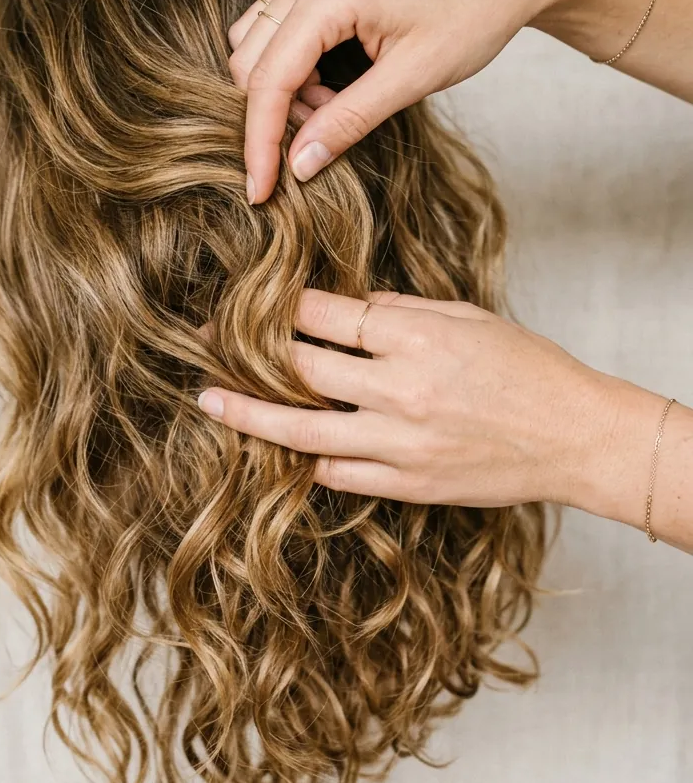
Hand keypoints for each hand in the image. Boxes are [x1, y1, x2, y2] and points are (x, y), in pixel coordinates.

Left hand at [196, 287, 625, 508]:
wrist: (575, 437)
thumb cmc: (528, 368)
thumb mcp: (466, 318)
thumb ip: (401, 312)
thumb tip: (346, 308)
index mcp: (416, 339)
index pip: (326, 315)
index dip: (283, 305)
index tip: (254, 298)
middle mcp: (400, 391)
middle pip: (302, 368)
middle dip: (249, 350)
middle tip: (207, 339)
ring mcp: (401, 444)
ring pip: (303, 430)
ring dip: (250, 413)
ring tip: (210, 401)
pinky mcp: (407, 484)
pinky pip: (338, 474)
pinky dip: (309, 460)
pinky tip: (284, 448)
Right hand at [228, 0, 567, 203]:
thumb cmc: (474, 13)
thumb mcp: (413, 79)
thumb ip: (349, 121)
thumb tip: (299, 165)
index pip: (268, 79)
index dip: (259, 142)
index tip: (261, 191)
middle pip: (249, 61)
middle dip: (271, 115)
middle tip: (320, 141)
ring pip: (256, 43)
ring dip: (280, 90)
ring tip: (333, 110)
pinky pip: (279, 28)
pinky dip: (293, 67)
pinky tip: (334, 85)